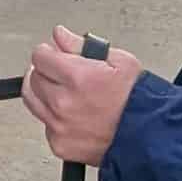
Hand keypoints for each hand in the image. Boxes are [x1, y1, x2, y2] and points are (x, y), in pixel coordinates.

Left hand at [23, 25, 142, 164]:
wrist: (149, 137)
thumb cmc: (137, 100)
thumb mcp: (119, 61)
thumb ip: (81, 45)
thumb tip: (60, 36)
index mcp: (77, 77)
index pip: (40, 57)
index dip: (47, 52)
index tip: (53, 54)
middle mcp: (63, 103)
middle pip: (34, 77)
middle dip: (46, 71)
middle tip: (61, 73)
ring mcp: (59, 126)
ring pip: (32, 100)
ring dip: (42, 92)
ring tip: (60, 91)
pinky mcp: (60, 145)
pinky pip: (45, 124)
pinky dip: (53, 117)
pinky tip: (71, 113)